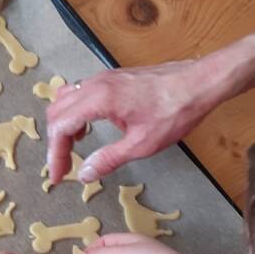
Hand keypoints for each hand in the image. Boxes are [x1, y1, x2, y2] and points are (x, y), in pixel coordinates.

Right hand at [46, 60, 213, 183]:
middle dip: (56, 142)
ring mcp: (104, 78)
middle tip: (63, 166)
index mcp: (99, 99)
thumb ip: (108, 159)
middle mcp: (96, 84)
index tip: (58, 175)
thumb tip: (84, 174)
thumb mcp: (142, 144)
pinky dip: (75, 113)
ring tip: (72, 149)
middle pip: (57, 112)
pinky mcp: (113, 78)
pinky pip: (80, 93)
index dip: (55, 154)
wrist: (199, 83)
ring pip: (66, 100)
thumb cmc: (175, 111)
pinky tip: (88, 129)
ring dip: (64, 125)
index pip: (61, 127)